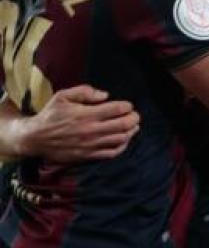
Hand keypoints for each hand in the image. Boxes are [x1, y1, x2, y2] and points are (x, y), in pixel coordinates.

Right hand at [13, 86, 139, 161]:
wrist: (35, 138)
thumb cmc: (51, 115)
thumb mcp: (63, 96)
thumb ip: (85, 91)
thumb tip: (105, 95)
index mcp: (86, 114)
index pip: (117, 109)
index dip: (127, 106)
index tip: (127, 105)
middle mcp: (91, 130)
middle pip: (123, 125)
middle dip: (134, 118)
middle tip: (134, 115)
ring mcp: (91, 144)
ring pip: (121, 139)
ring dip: (131, 132)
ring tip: (132, 126)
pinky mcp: (88, 155)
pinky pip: (112, 153)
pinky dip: (123, 146)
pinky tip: (124, 139)